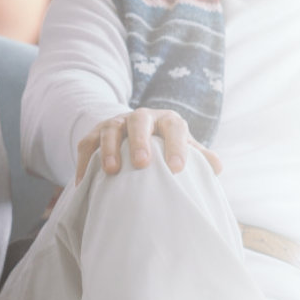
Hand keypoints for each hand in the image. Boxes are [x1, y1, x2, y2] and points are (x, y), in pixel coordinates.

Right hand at [74, 108, 223, 182]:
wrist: (136, 133)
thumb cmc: (166, 148)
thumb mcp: (184, 149)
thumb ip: (200, 158)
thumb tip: (217, 167)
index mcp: (168, 121)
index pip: (175, 127)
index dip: (177, 146)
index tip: (177, 169)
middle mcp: (142, 117)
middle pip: (140, 120)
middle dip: (140, 141)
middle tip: (142, 164)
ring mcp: (117, 123)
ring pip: (111, 129)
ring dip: (109, 148)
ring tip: (111, 170)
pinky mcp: (95, 132)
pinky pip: (86, 144)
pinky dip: (84, 161)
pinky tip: (82, 182)